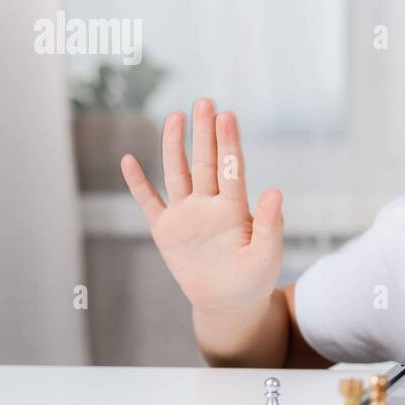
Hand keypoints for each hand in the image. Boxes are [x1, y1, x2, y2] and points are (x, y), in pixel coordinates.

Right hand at [120, 99, 283, 315]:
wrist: (229, 302)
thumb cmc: (254, 278)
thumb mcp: (267, 254)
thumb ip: (270, 224)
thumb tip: (275, 191)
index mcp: (234, 208)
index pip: (231, 169)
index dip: (228, 143)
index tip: (227, 116)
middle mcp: (208, 204)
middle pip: (205, 162)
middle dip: (204, 133)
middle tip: (205, 102)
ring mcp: (186, 214)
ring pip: (177, 173)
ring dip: (175, 146)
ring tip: (175, 116)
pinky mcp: (165, 230)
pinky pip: (149, 202)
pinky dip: (138, 184)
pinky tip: (128, 160)